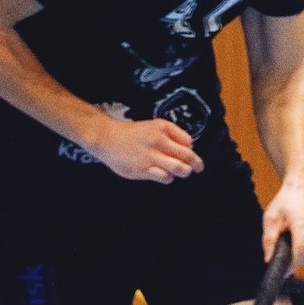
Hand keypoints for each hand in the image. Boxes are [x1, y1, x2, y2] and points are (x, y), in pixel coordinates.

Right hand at [88, 117, 203, 183]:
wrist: (106, 137)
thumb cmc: (133, 134)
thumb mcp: (154, 126)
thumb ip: (173, 135)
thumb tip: (190, 148)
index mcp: (162, 128)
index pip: (188, 142)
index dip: (190, 149)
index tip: (187, 154)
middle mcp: (158, 141)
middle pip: (188, 156)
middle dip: (196, 164)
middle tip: (198, 168)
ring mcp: (150, 156)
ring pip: (180, 168)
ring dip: (184, 172)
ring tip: (181, 172)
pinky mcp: (143, 169)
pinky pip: (165, 178)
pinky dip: (169, 178)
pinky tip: (163, 175)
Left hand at [264, 177, 303, 267]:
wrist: (302, 190)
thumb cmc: (285, 202)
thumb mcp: (270, 218)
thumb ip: (269, 239)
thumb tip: (268, 258)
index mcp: (302, 224)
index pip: (300, 250)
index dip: (291, 265)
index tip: (281, 272)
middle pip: (303, 255)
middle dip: (290, 260)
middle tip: (277, 255)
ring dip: (295, 253)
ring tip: (287, 239)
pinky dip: (302, 248)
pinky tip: (295, 238)